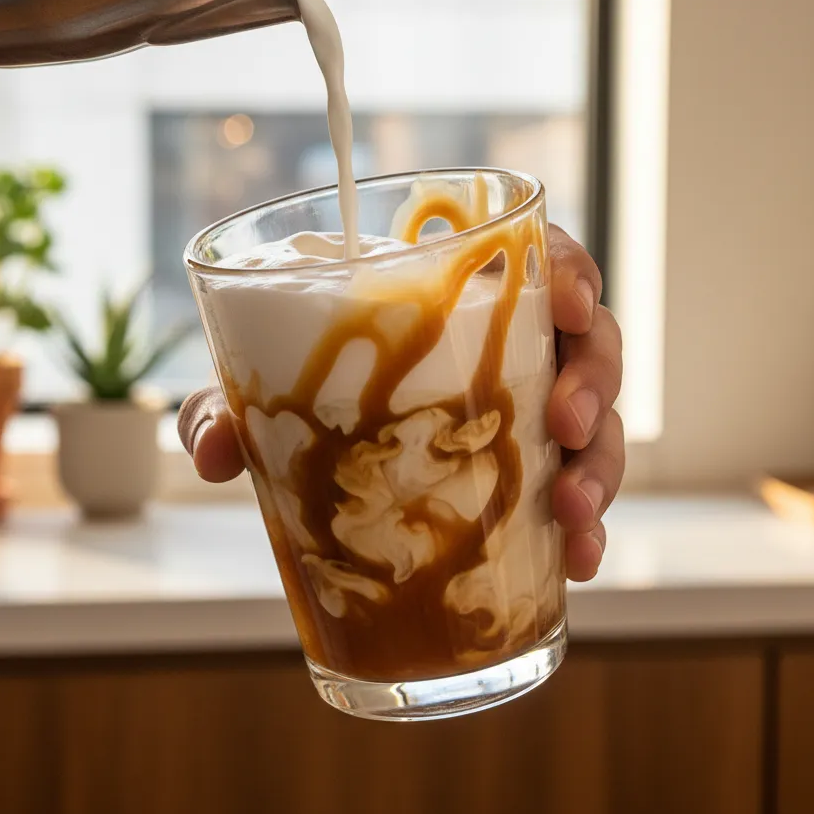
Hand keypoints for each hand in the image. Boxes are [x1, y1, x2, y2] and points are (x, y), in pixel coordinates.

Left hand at [179, 224, 623, 581]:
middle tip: (565, 421)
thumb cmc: (297, 386)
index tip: (565, 303)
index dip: (570, 271)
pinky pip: (577, 487)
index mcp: (459, 297)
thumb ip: (226, 403)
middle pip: (588, 341)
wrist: (311, 450)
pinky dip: (585, 523)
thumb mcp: (259, 386)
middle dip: (592, 380)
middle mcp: (510, 347)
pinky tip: (577, 556)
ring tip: (571, 510)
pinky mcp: (530, 473)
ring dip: (598, 464)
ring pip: (597, 420)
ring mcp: (528, 411)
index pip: (543, 257)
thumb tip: (215, 450)